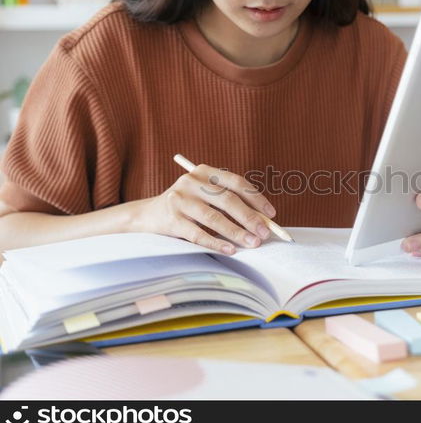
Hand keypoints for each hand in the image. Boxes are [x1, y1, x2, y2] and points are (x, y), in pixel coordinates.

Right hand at [131, 164, 275, 254]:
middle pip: (227, 200)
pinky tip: (230, 250)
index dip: (256, 199)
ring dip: (236, 232)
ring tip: (252, 243)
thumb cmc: (187, 206)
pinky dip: (216, 242)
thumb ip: (230, 203)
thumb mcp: (206, 196)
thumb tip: (262, 222)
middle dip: (249, 218)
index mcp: (205, 171)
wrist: (148, 215)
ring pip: (214, 218)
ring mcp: (179, 200)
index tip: (271, 215)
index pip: (236, 183)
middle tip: (265, 233)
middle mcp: (191, 182)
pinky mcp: (171, 219)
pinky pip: (198, 233)